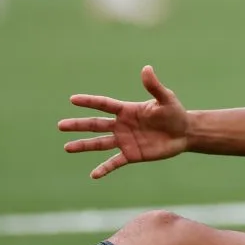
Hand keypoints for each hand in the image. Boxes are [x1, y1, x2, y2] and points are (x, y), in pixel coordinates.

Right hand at [58, 66, 188, 178]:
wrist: (184, 133)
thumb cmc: (174, 113)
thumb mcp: (165, 99)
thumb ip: (154, 86)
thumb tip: (146, 68)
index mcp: (127, 110)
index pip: (104, 104)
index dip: (89, 102)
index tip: (72, 99)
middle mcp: (121, 125)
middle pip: (96, 124)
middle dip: (78, 125)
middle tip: (60, 125)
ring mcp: (125, 140)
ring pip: (100, 143)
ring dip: (83, 145)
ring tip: (67, 147)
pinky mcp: (131, 155)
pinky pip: (114, 162)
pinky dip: (104, 168)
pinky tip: (93, 175)